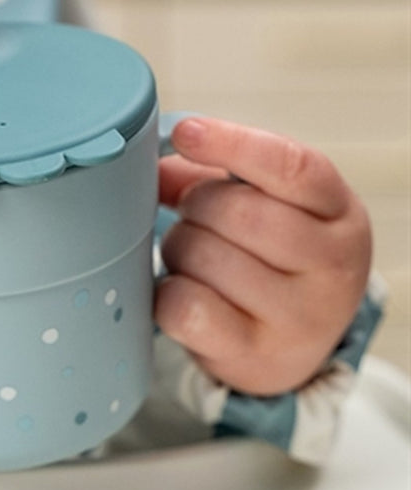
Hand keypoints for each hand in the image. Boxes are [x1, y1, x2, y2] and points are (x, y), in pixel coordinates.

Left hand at [155, 117, 371, 395]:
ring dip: (180, 248)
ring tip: (195, 257)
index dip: (232, 144)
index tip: (185, 132)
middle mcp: (333, 266)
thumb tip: (152, 166)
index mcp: (337, 211)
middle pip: (240, 212)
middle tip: (193, 213)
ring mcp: (302, 318)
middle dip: (196, 204)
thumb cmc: (268, 251)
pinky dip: (169, 292)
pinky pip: (187, 307)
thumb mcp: (256, 199)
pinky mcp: (260, 357)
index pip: (292, 167)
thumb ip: (204, 171)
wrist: (288, 338)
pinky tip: (184, 290)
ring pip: (206, 256)